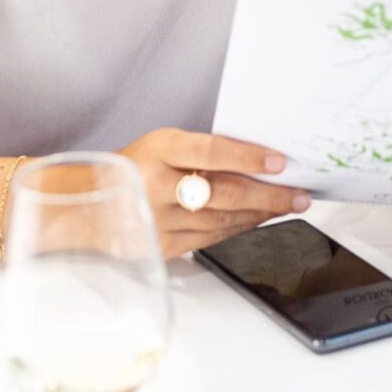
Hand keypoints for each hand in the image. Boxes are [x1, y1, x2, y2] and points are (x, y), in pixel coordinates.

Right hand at [116, 127, 310, 255]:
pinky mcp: (163, 247)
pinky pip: (211, 238)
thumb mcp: (163, 145)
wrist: (92, 202)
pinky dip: (239, 229)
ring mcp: (159, 221)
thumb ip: (203, 152)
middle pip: (223, 193)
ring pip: (222, 220)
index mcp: (159, 150)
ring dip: (261, 214)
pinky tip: (257, 221)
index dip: (248, 157)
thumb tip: (259, 160)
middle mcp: (157, 186)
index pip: (211, 152)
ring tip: (287, 206)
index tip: (279, 163)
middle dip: (269, 195)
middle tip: (299, 194)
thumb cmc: (136, 167)